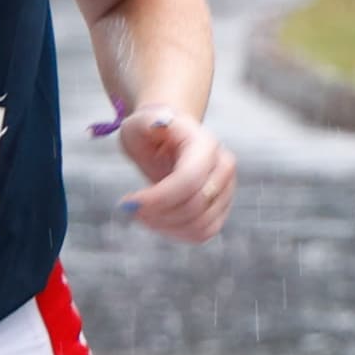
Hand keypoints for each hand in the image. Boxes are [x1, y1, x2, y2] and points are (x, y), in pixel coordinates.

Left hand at [106, 102, 234, 240]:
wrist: (169, 137)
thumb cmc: (151, 129)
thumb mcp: (140, 121)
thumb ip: (147, 122)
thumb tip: (158, 124)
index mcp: (205, 144)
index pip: (189, 181)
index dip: (157, 198)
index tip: (128, 201)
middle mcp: (223, 167)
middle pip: (195, 206)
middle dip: (157, 213)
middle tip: (130, 207)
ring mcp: (226, 189)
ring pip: (200, 225)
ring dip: (165, 226)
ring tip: (142, 213)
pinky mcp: (221, 207)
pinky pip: (203, 233)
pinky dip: (177, 233)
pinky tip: (157, 220)